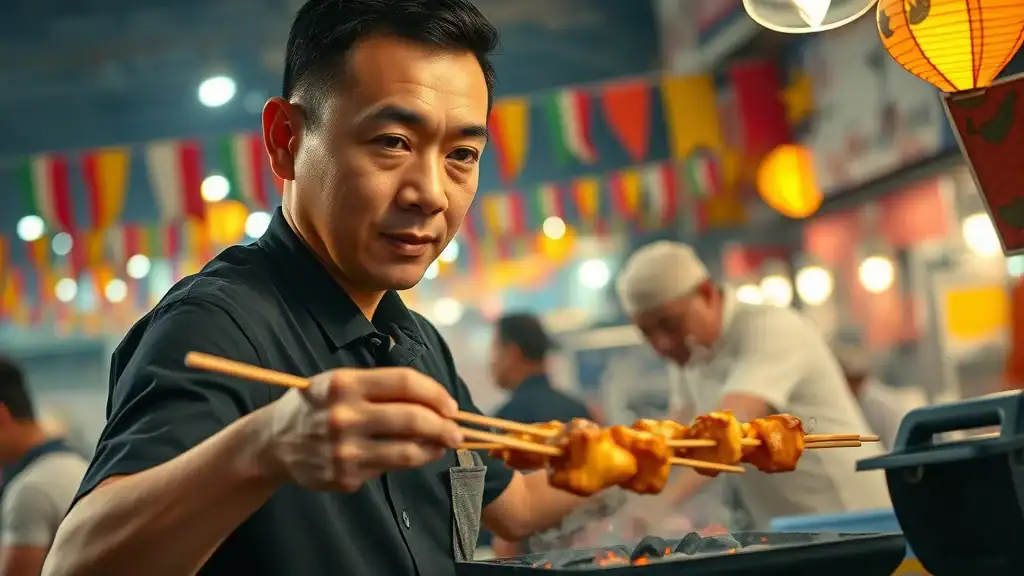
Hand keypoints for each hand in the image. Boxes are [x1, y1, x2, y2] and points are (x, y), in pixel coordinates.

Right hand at [257, 367, 463, 491]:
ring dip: (433, 449)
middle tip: (456, 432)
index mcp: (345, 384)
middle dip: (444, 426)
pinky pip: (387, 469)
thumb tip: (436, 405)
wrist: (274, 441)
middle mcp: (344, 416)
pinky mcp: (344, 476)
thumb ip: (383, 389)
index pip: (405, 383)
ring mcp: (344, 449)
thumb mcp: (341, 383)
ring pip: (407, 451)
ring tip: (441, 446)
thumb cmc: (318, 405)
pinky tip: (405, 456)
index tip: (450, 406)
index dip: (436, 394)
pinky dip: (403, 462)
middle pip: (413, 418)